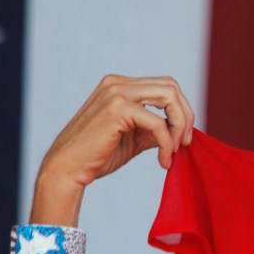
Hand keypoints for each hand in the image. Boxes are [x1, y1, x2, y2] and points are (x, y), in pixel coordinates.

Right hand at [38, 75, 194, 192]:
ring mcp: (117, 92)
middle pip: (171, 87)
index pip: (165, 86)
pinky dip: (167, 143)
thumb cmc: (98, 155)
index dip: (182, 110)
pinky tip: (163, 161)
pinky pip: (158, 122)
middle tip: (184, 144)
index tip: (183, 139)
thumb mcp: (135, 138)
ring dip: (180, 126)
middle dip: (186, 116)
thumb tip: (182, 130)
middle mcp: (118, 83)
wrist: (68, 169)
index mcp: (120, 86)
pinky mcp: (117, 108)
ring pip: (169, 97)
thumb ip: (156, 128)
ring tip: (175, 151)